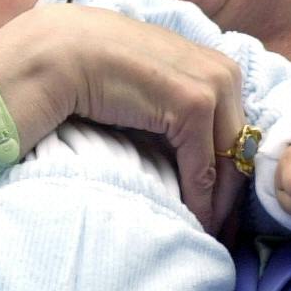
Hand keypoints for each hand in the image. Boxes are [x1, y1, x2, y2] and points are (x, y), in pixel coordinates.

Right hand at [0, 4, 246, 230]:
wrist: (51, 53)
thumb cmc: (87, 73)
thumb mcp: (143, 92)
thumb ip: (170, 114)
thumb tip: (194, 168)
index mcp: (211, 63)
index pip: (236, 131)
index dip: (230, 176)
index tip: (220, 216)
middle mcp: (221, 69)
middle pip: (239, 148)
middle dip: (231, 196)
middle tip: (218, 237)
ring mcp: (210, 83)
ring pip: (228, 162)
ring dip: (217, 204)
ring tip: (202, 237)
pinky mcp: (193, 103)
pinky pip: (206, 167)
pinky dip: (200, 201)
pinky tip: (190, 223)